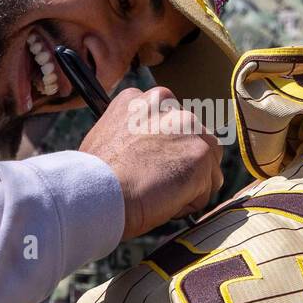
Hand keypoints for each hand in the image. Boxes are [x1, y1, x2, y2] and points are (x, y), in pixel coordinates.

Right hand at [80, 87, 222, 240]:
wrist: (96, 192)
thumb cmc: (95, 175)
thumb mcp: (111, 134)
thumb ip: (138, 133)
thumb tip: (150, 150)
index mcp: (147, 98)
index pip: (176, 124)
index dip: (167, 151)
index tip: (150, 165)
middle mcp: (170, 105)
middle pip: (197, 141)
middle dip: (183, 166)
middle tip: (154, 184)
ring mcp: (188, 127)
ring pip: (207, 166)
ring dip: (189, 186)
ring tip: (156, 194)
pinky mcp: (201, 154)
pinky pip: (206, 190)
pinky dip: (189, 204)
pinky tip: (162, 202)